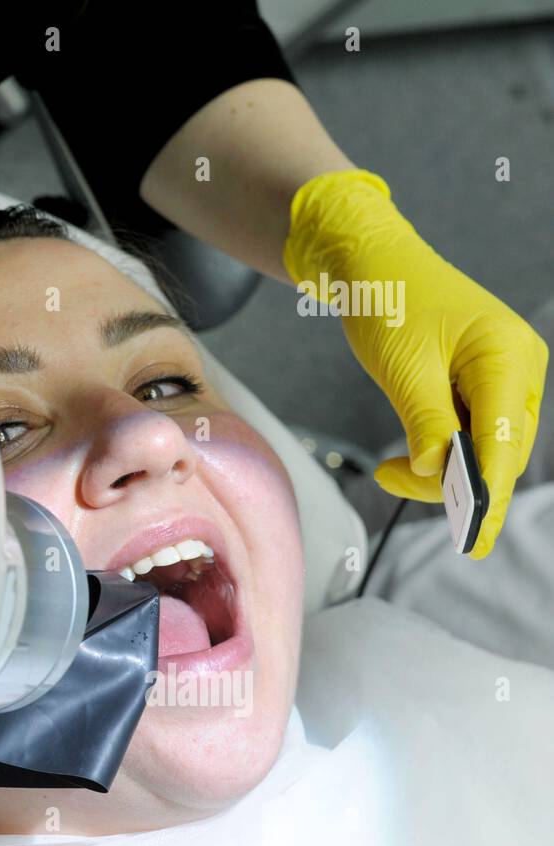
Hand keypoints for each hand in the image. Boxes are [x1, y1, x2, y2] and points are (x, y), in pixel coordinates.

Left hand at [284, 171, 547, 559]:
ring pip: (487, 446)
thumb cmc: (389, 303)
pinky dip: (442, 451)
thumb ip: (426, 421)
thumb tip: (438, 472)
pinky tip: (408, 460)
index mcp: (507, 357)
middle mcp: (518, 368)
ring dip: (444, 469)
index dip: (486, 490)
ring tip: (390, 471)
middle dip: (454, 481)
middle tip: (392, 480)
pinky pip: (473, 430)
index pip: (504, 440)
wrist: (374, 263)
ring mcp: (504, 376)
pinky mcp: (483, 383)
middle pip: (500, 450)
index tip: (469, 534)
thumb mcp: (402, 367)